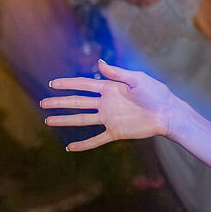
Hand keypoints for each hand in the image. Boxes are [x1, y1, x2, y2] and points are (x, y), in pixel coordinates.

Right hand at [43, 60, 179, 151]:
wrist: (168, 114)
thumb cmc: (156, 93)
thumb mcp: (137, 79)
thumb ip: (117, 73)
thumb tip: (98, 63)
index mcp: (110, 88)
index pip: (84, 85)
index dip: (68, 84)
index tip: (52, 84)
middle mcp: (106, 103)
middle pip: (78, 102)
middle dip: (60, 102)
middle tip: (42, 103)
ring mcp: (109, 118)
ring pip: (82, 120)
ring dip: (65, 120)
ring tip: (48, 121)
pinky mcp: (115, 132)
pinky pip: (96, 140)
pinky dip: (83, 144)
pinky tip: (70, 148)